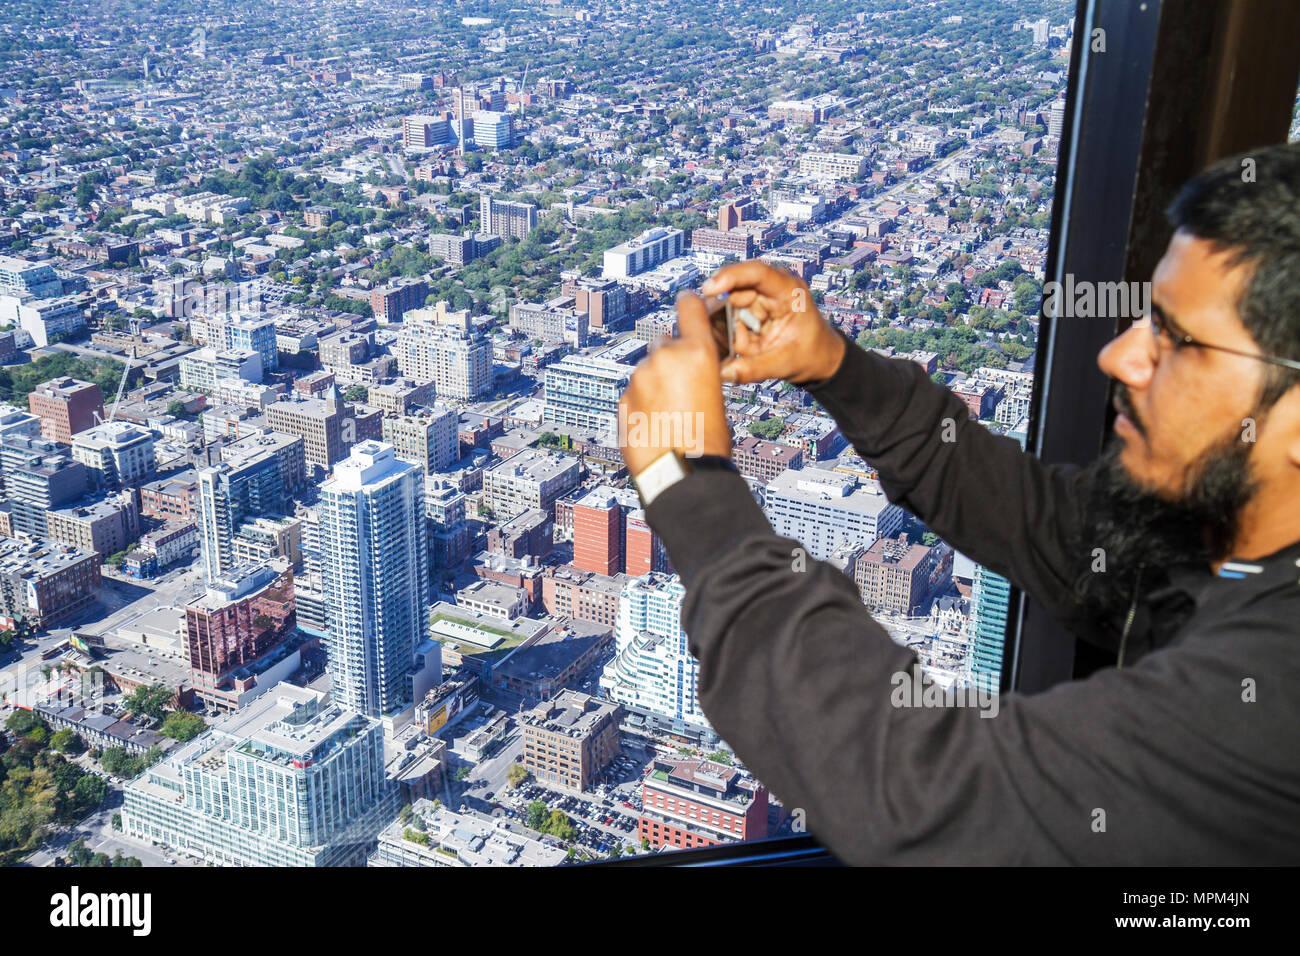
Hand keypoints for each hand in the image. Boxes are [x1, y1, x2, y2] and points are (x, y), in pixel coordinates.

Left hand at [618, 291, 732, 478]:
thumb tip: (688, 370)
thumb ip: (699, 372)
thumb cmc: (708, 441)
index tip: (688, 300)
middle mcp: (665, 357)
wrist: (682, 473)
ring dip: (654, 383)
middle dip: (670, 358)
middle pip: (665, 342)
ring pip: (647, 370)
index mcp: (697, 352)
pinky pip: (633, 392)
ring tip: (669, 413)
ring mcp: (640, 378)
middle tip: (682, 386)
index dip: (690, 302)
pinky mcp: (623, 398)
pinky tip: (654, 423)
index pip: (690, 306)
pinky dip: (641, 402)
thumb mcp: (716, 396)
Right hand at [701, 261, 846, 385]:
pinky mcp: (751, 310)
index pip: (757, 273)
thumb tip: (723, 372)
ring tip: (749, 348)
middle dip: (724, 316)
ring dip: (730, 331)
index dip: (730, 276)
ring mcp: (760, 298)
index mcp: (789, 291)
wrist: (820, 358)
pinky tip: (748, 347)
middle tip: (729, 340)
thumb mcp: (785, 364)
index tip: (709, 288)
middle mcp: (773, 289)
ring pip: (728, 308)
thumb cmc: (811, 354)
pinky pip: (730, 321)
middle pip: (735, 291)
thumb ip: (753, 369)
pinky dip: (732, 336)